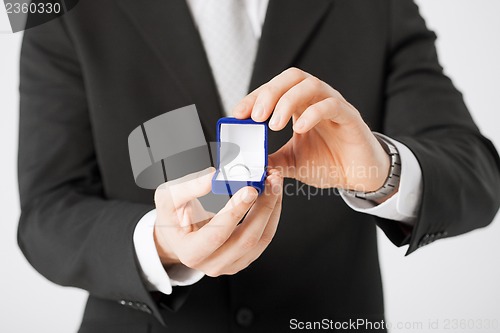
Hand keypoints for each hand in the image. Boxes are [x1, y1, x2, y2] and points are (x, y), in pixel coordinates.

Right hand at [153, 167, 282, 276]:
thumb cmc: (172, 217)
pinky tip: (272, 196)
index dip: (236, 211)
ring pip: (262, 239)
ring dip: (272, 209)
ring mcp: (231, 264)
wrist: (178, 234)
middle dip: (264, 207)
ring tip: (275, 184)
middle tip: (270, 181)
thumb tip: (213, 177)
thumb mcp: (168, 197)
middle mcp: (212, 264)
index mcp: (191, 253)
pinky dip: (272, 215)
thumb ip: (189, 187)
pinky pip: (265, 238)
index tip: (250, 189)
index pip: (218, 234)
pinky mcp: (244, 258)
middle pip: (247, 239)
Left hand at [233, 67, 390, 192]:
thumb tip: (248, 162)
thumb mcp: (292, 163)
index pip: (274, 89)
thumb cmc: (328, 164)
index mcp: (300, 105)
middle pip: (292, 78)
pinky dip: (313, 113)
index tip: (237, 114)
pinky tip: (299, 128)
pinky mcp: (350, 117)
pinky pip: (332, 105)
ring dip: (287, 101)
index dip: (254, 98)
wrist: (359, 176)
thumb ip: (271, 160)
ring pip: (311, 85)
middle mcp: (316, 99)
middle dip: (269, 93)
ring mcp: (334, 105)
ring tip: (273, 124)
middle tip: (255, 116)